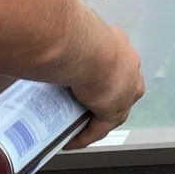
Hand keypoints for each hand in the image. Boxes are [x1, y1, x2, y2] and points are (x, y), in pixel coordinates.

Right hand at [67, 23, 144, 149]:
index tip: (81, 83)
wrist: (86, 48)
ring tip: (72, 125)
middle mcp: (130, 68)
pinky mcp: (114, 111)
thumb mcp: (74, 32)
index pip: (114, 65)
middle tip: (77, 105)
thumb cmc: (75, 32)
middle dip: (99, 99)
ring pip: (110, 111)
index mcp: (120, 46)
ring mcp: (126, 91)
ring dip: (92, 119)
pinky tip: (69, 141)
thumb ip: (66, 38)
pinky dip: (83, 136)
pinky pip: (99, 129)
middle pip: (116, 90)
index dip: (99, 76)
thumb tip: (44, 38)